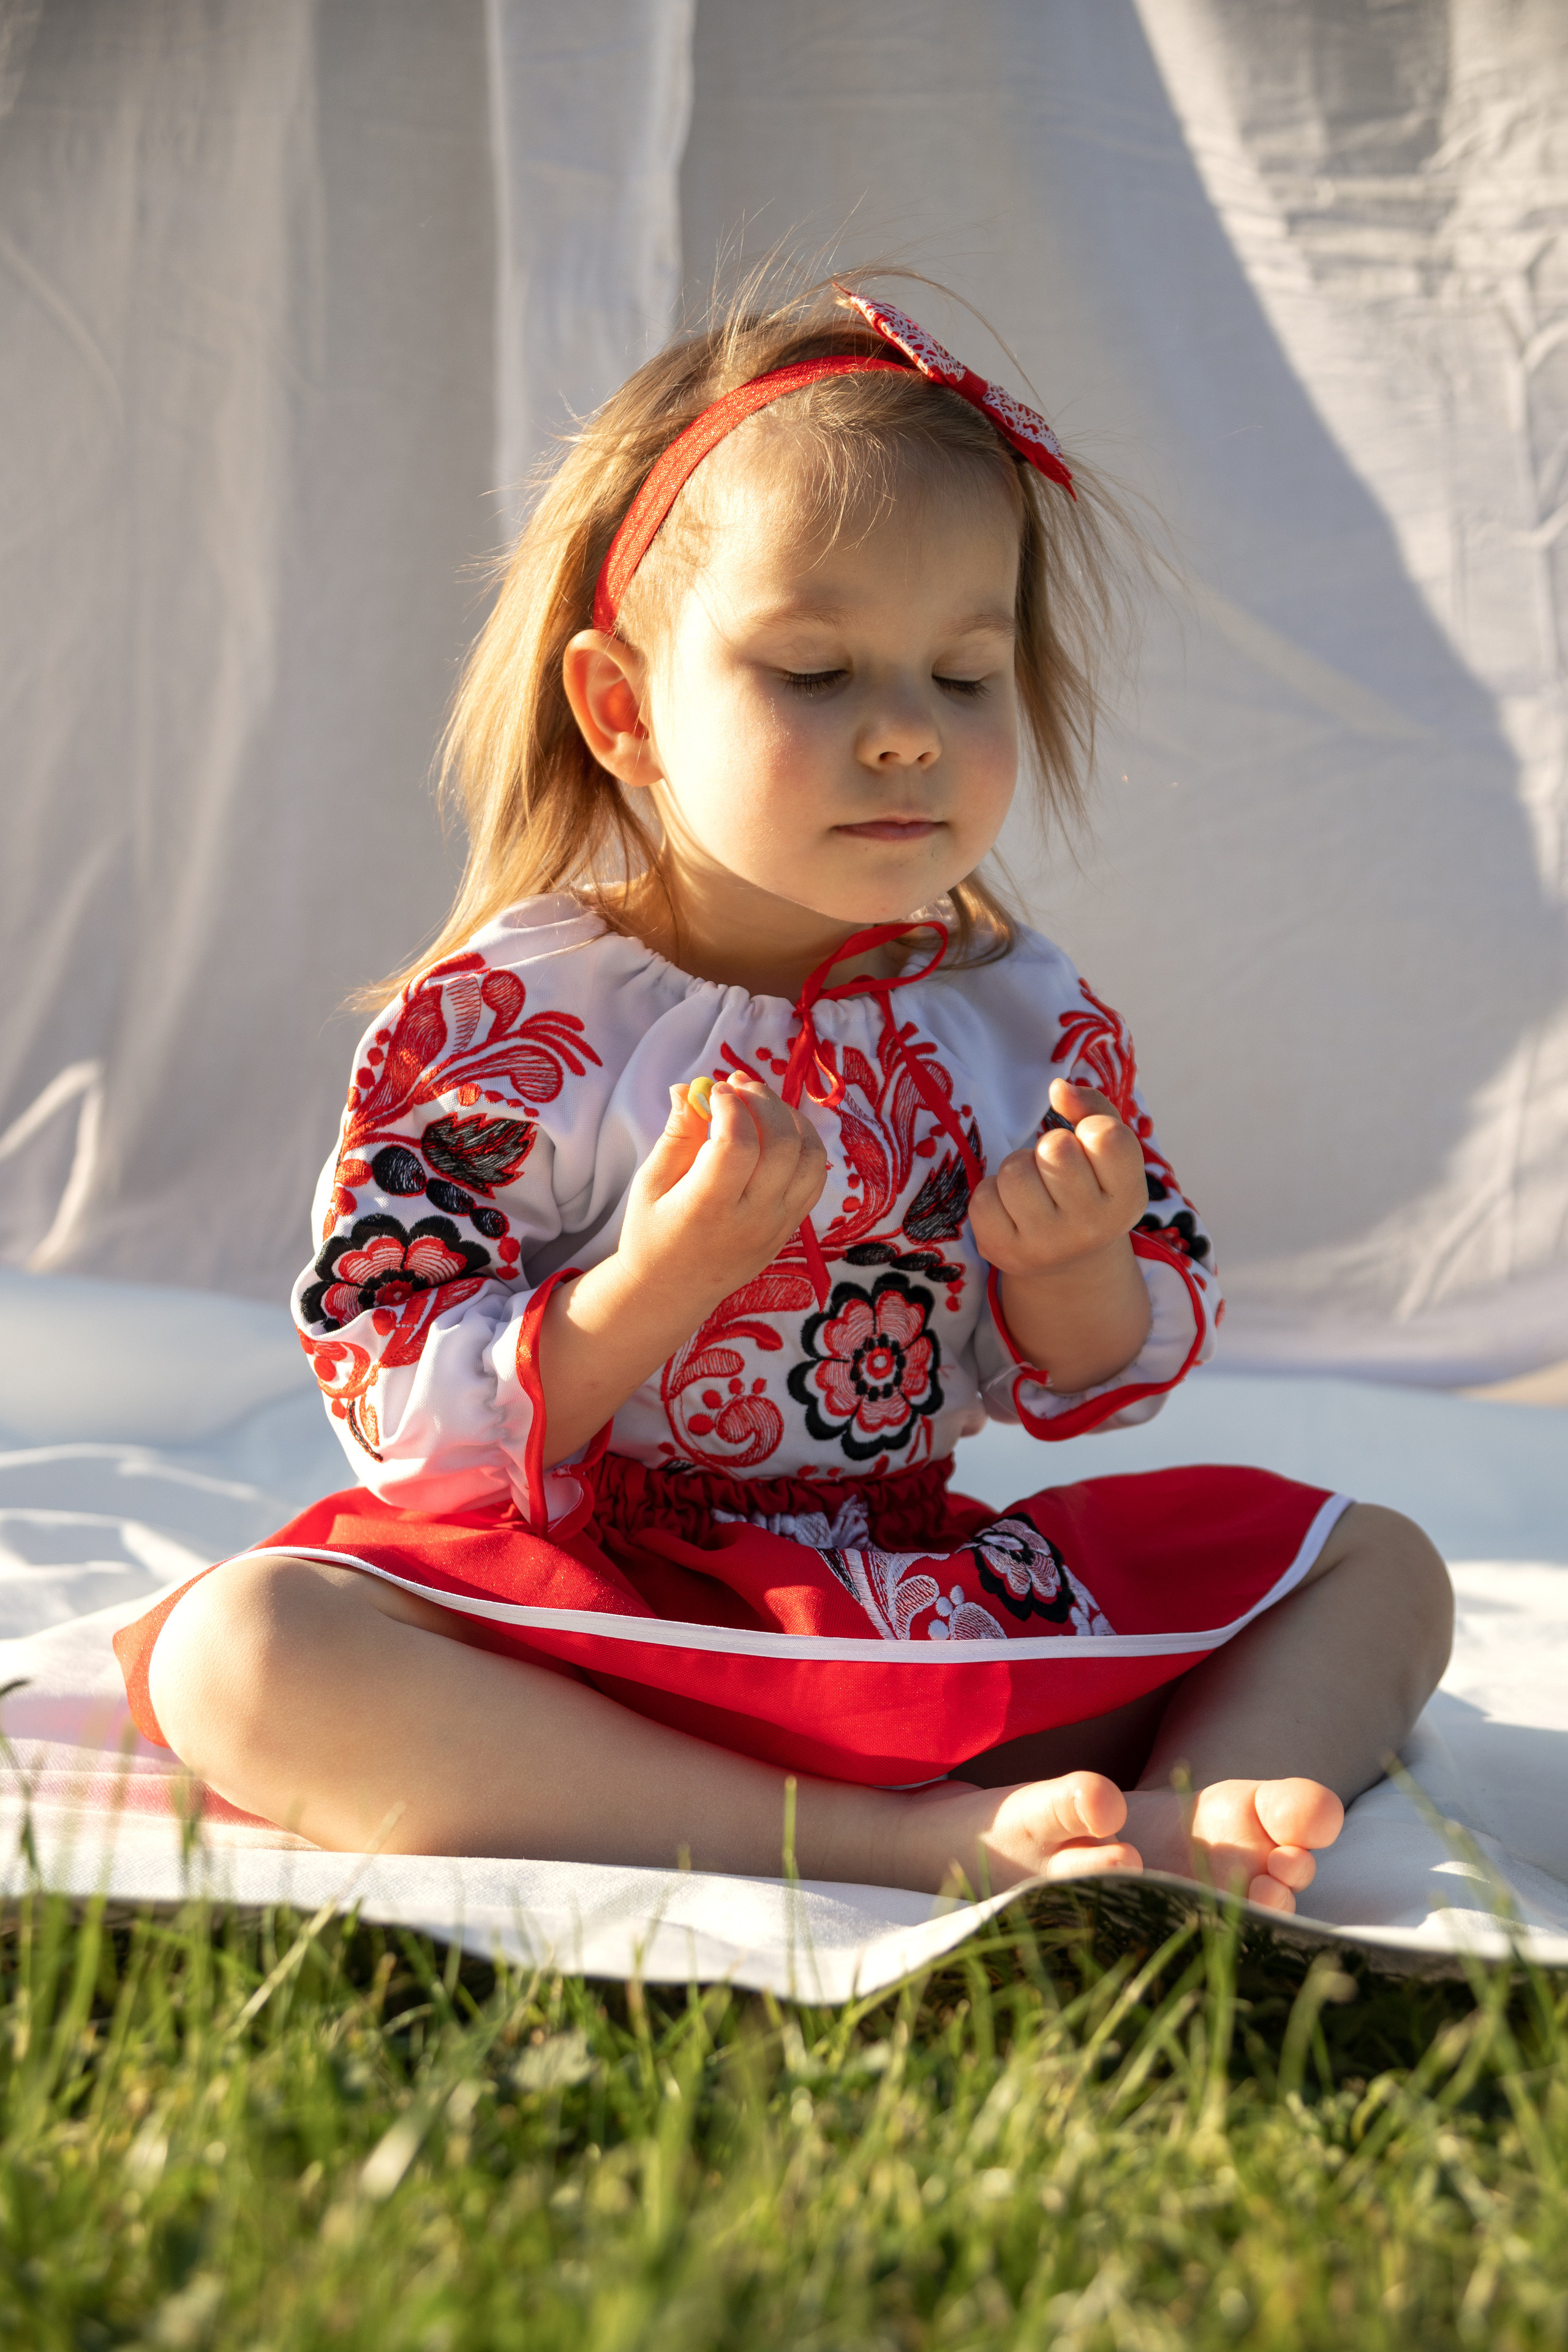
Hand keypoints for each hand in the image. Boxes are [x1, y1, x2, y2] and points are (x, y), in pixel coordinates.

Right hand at [618, 1074, 827, 1315]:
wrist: (672, 1292)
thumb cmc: (652, 1235)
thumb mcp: (650, 1184)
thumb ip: (676, 1135)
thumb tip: (689, 1088)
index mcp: (708, 1209)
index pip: (737, 1144)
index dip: (731, 1106)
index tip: (715, 1090)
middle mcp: (752, 1219)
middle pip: (782, 1145)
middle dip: (765, 1101)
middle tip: (740, 1084)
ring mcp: (778, 1226)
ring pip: (811, 1159)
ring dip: (793, 1120)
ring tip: (764, 1104)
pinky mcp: (790, 1229)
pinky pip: (814, 1179)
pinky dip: (804, 1146)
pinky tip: (779, 1131)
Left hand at [968, 1080, 1146, 1276]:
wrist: (1068, 1262)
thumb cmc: (1089, 1188)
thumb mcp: (1108, 1152)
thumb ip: (1094, 1109)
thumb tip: (1058, 1088)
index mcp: (1128, 1199)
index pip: (1106, 1136)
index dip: (1089, 1129)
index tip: (1088, 1148)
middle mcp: (1092, 1228)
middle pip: (1055, 1148)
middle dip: (1049, 1148)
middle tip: (1056, 1171)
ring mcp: (1047, 1245)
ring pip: (1014, 1171)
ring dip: (1018, 1168)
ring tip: (1033, 1187)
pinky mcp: (1005, 1253)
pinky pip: (983, 1197)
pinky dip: (991, 1194)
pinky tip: (1011, 1209)